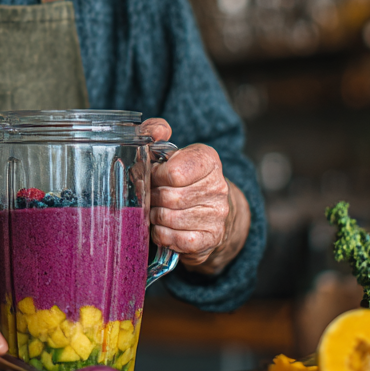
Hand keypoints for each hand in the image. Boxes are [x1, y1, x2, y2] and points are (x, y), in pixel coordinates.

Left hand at [140, 118, 249, 274]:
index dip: (156, 176)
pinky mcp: (212, 237)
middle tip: (151, 197)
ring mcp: (217, 214)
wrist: (207, 208)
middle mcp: (218, 186)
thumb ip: (154, 132)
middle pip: (170, 197)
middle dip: (153, 198)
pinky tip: (163, 228)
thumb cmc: (180, 178)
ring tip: (156, 211)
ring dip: (155, 217)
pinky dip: (163, 235)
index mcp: (207, 159)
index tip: (154, 176)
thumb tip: (158, 131)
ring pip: (170, 219)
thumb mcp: (168, 151)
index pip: (174, 172)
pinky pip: (178, 240)